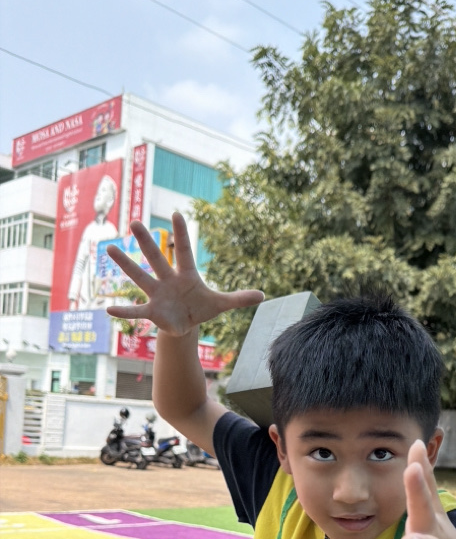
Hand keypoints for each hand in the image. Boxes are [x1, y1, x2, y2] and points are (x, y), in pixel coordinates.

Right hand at [105, 212, 263, 335]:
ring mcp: (157, 295)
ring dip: (126, 264)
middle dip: (147, 242)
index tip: (177, 213)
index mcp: (186, 275)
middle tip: (135, 221)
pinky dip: (123, 312)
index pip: (184, 251)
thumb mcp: (222, 304)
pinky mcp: (152, 312)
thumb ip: (239, 298)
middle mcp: (168, 280)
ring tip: (110, 248)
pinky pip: (135, 311)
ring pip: (139, 277)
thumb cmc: (202, 308)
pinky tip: (108, 310)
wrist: (188, 324)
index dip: (182, 235)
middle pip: (157, 258)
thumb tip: (263, 295)